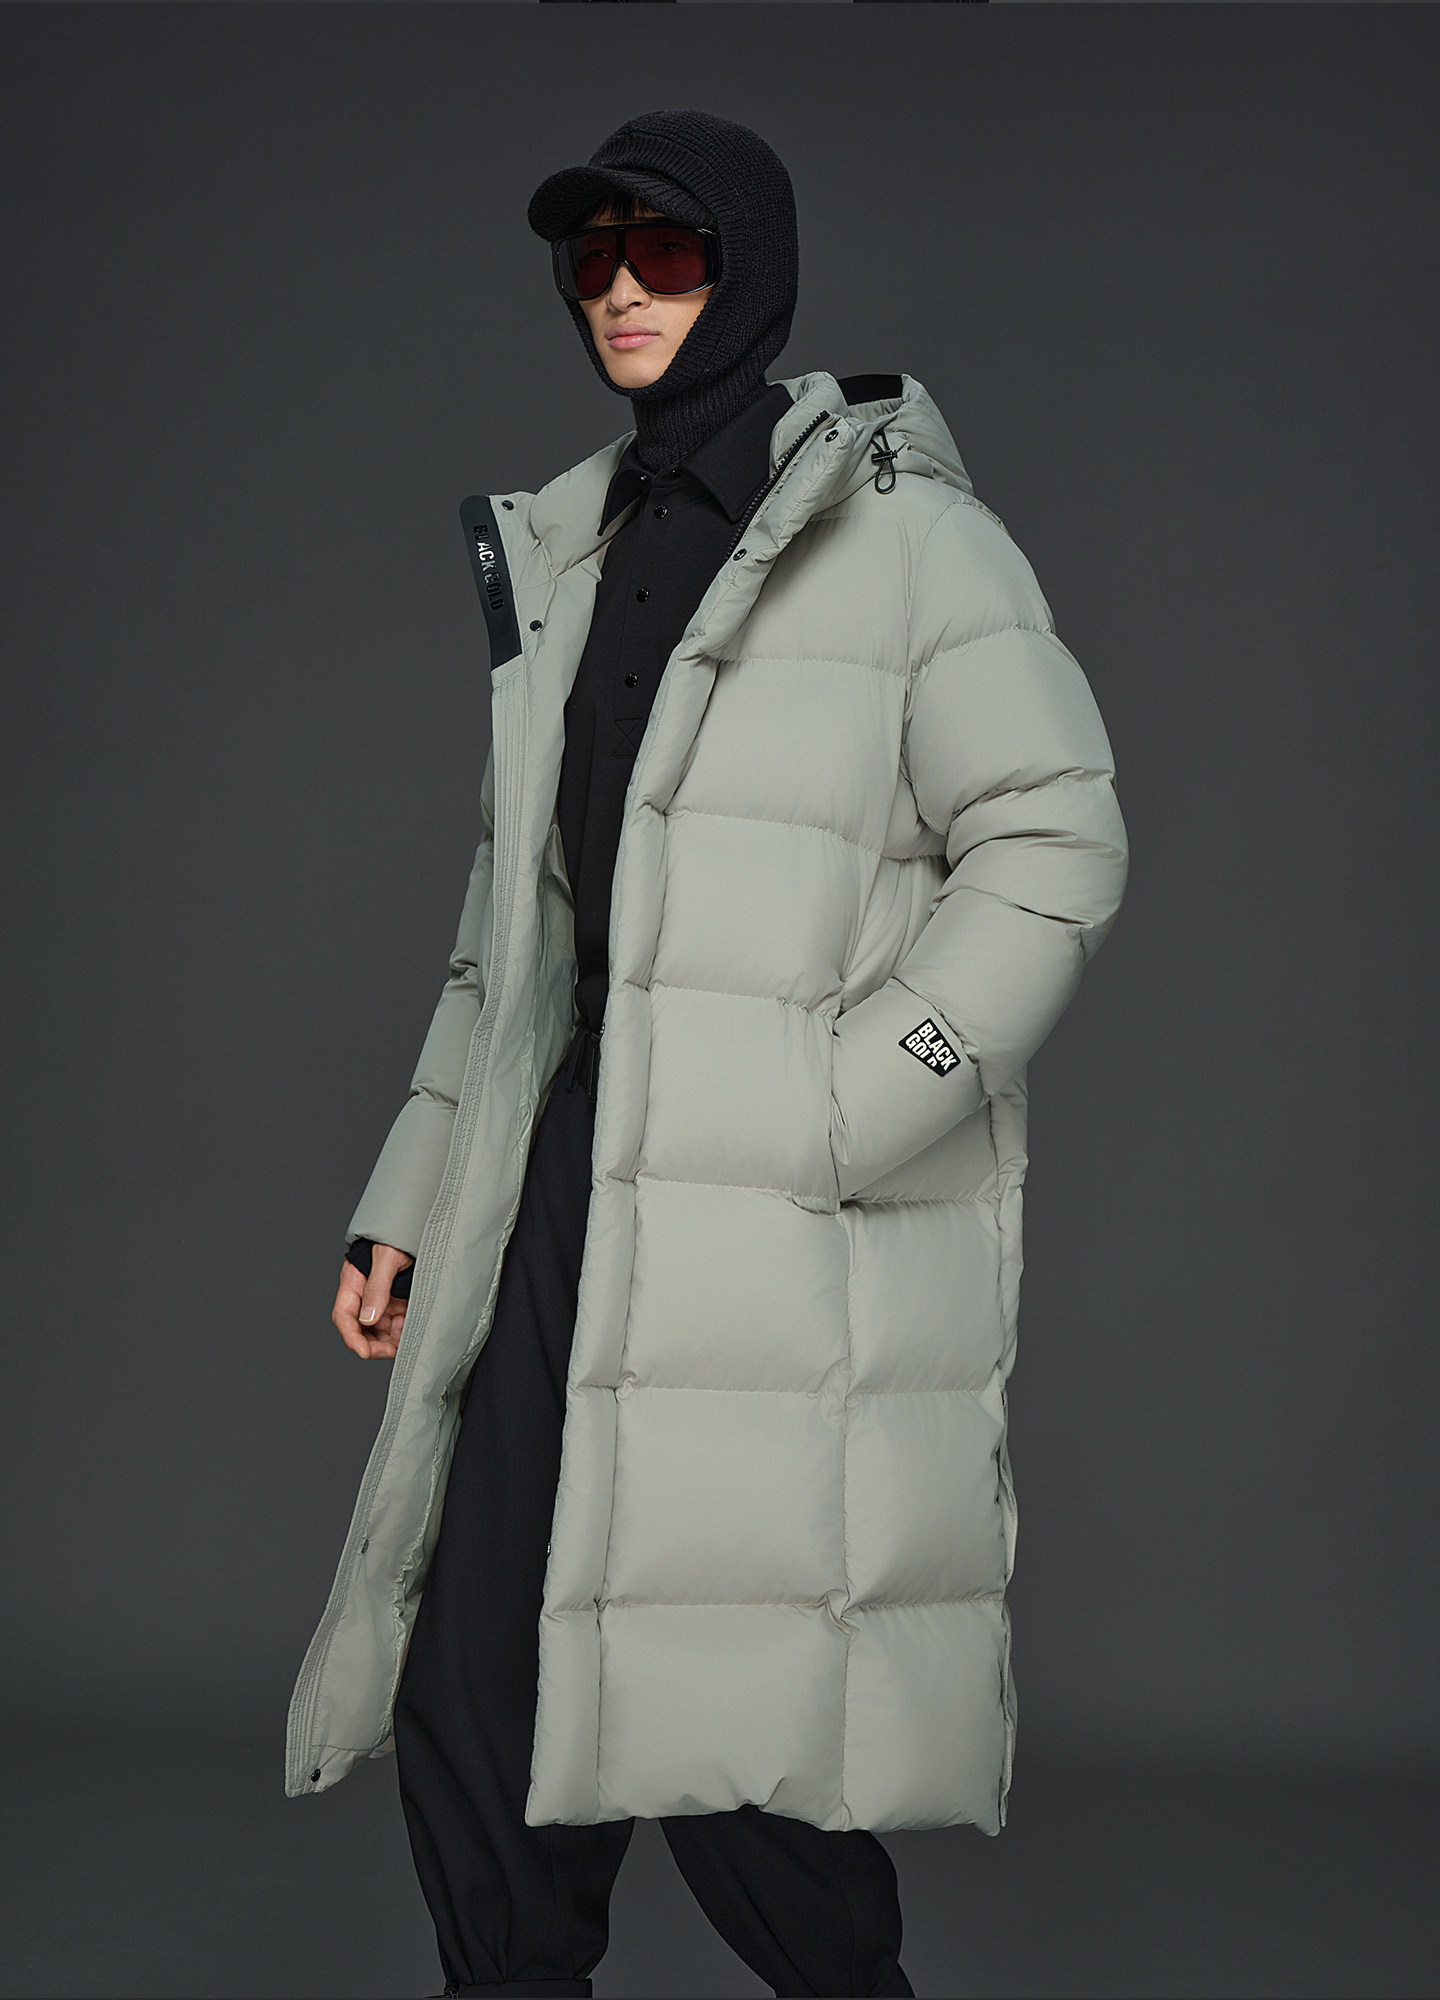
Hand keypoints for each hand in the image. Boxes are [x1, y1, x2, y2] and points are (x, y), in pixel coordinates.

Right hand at [333, 1243, 414, 1359]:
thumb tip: (368, 1318)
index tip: (364, 1352)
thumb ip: (377, 1287)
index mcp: (353, 1283)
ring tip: (406, 1339)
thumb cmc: (396, 1237)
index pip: (345, 1316)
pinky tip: (411, 1331)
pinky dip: (402, 1331)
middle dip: (374, 1344)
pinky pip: (396, 1322)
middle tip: (391, 1351)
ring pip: (380, 1329)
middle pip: (361, 1328)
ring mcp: (382, 1298)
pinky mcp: (397, 1300)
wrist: (415, 1226)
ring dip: (390, 1339)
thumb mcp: (387, 1258)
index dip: (352, 1338)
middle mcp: (365, 1294)